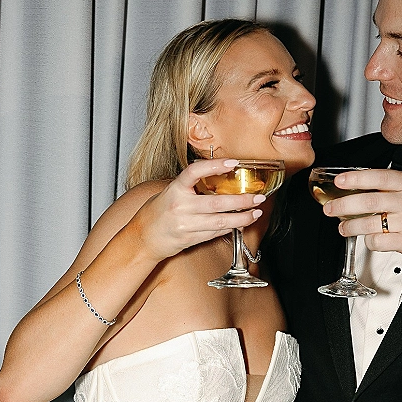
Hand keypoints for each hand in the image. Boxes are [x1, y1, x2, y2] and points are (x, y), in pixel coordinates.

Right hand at [128, 158, 265, 261]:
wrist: (144, 237)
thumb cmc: (158, 212)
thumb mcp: (171, 192)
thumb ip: (192, 187)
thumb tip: (219, 178)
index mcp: (175, 190)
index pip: (195, 172)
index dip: (214, 166)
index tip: (233, 163)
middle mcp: (181, 207)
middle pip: (217, 203)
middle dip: (241, 200)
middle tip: (257, 197)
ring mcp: (186, 225)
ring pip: (220, 222)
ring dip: (242, 218)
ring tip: (256, 213)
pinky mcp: (191, 239)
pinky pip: (215, 233)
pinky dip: (230, 227)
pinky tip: (241, 223)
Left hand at [322, 168, 401, 264]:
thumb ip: (399, 186)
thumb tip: (369, 186)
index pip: (378, 177)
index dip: (355, 178)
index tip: (339, 181)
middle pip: (368, 201)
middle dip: (343, 205)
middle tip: (330, 209)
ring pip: (369, 223)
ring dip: (350, 226)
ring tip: (343, 228)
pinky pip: (379, 241)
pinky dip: (370, 242)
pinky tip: (369, 240)